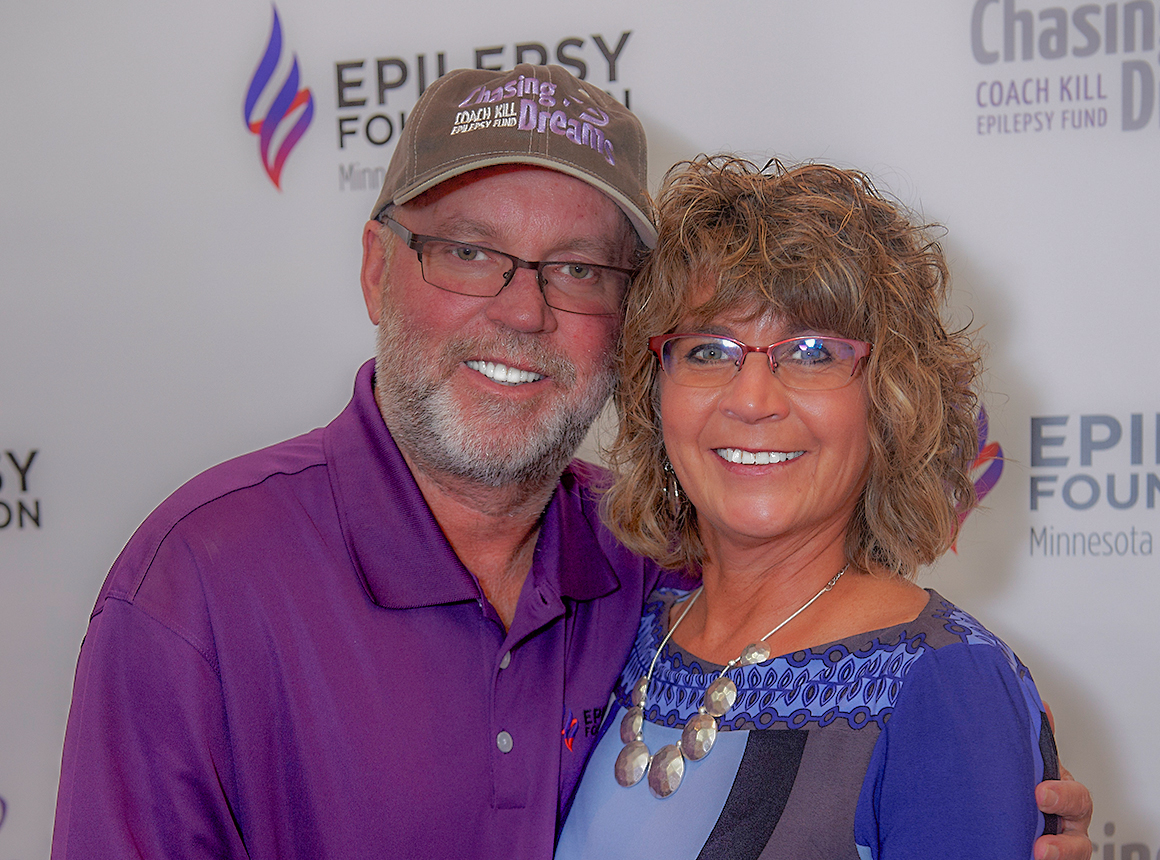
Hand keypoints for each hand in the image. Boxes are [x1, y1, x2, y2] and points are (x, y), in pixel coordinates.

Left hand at [1034, 703, 1092, 859]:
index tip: (1040, 794)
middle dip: (1062, 835)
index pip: (1074, 797)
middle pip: (1076, 835)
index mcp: (1066, 795)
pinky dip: (1041, 858)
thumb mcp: (1037, 762)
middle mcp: (1067, 822)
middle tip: (1039, 832)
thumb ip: (1040, 738)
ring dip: (1057, 854)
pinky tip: (1025, 854)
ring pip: (1071, 852)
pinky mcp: (1047, 856)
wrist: (1019, 810)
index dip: (1061, 796)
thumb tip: (1041, 706)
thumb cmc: (1033, 784)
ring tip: (1039, 853)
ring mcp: (1059, 842)